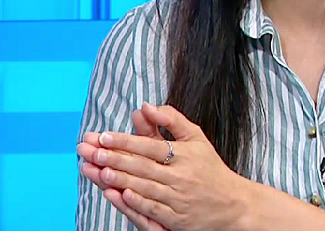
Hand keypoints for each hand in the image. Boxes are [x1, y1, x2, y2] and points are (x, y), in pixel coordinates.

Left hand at [79, 103, 249, 230]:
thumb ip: (171, 118)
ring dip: (120, 179)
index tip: (103, 135)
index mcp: (185, 154)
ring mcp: (179, 199)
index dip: (126, 140)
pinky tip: (120, 194)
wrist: (234, 205)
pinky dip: (136, 203)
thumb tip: (145, 105)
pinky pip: (154, 210)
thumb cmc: (210, 168)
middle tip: (91, 152)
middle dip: (115, 158)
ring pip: (144, 188)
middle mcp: (181, 176)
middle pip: (143, 166)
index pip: (150, 145)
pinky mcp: (177, 220)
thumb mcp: (196, 137)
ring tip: (99, 171)